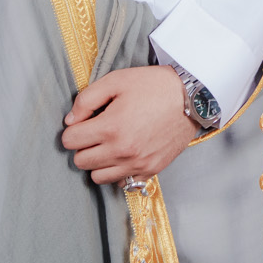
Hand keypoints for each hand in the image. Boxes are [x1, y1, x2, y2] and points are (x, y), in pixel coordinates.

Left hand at [60, 65, 198, 184]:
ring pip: (97, 176)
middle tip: (96, 132)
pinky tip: (125, 154)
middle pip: (80, 161)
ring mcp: (137, 164)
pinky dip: (118, 171)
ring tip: (109, 144)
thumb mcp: (116, 80)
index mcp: (110, 127)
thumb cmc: (154, 85)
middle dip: (83, 146)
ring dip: (98, 162)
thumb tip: (70, 121)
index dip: (73, 129)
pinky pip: (122, 182)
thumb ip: (86, 100)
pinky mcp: (151, 170)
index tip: (84, 122)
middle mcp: (122, 151)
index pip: (70, 141)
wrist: (192, 98)